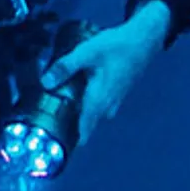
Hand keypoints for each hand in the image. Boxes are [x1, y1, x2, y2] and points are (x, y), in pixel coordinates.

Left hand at [42, 0, 171, 147]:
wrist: (144, 40)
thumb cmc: (117, 46)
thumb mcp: (87, 52)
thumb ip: (65, 66)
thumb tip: (45, 82)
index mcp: (100, 98)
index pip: (85, 127)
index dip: (74, 139)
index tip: (62, 150)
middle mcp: (109, 104)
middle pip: (88, 122)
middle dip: (73, 126)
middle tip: (55, 127)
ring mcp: (116, 99)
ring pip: (95, 114)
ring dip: (82, 115)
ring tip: (64, 113)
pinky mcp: (118, 92)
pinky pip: (102, 106)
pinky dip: (90, 106)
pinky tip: (80, 96)